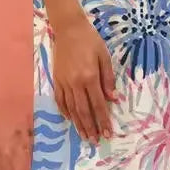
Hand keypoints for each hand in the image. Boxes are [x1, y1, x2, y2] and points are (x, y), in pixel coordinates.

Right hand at [51, 12, 115, 143]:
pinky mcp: (57, 80)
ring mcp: (64, 82)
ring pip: (71, 108)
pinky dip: (65, 111)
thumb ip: (108, 79)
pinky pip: (60, 100)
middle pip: (83, 111)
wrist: (69, 29)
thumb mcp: (105, 57)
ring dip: (78, 124)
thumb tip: (113, 99)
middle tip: (95, 141)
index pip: (98, 104)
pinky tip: (71, 119)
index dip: (103, 120)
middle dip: (90, 127)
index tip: (107, 133)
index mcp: (90, 77)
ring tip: (84, 136)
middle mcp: (76, 83)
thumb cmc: (90, 41)